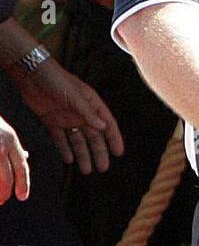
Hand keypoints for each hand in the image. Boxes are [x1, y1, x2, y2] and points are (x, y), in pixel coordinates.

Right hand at [0, 112, 29, 204]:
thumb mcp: (4, 132)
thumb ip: (13, 146)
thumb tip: (26, 157)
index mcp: (10, 139)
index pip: (21, 166)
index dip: (22, 183)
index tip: (22, 197)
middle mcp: (0, 145)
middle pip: (6, 175)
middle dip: (6, 191)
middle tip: (3, 201)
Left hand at [16, 59, 123, 174]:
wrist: (33, 75)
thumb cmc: (57, 81)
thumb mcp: (75, 97)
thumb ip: (88, 113)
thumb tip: (103, 128)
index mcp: (93, 105)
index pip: (108, 125)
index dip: (114, 139)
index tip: (119, 153)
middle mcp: (82, 114)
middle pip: (94, 137)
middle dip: (99, 153)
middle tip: (103, 168)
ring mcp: (67, 118)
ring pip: (78, 141)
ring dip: (82, 155)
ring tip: (86, 170)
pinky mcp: (52, 121)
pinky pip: (61, 139)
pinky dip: (65, 149)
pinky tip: (69, 160)